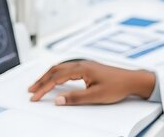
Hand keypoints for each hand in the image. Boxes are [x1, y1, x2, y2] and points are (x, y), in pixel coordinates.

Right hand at [27, 60, 155, 105]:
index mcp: (82, 68)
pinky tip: (57, 79)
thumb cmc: (117, 86)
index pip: (56, 78)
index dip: (43, 88)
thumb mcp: (96, 96)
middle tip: (31, 90)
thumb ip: (76, 98)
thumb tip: (58, 100)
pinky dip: (58, 74)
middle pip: (56, 70)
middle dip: (42, 80)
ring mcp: (86, 65)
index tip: (35, 97)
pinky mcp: (89, 68)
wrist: (132, 80)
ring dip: (49, 76)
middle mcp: (82, 64)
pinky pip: (68, 69)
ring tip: (39, 85)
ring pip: (62, 68)